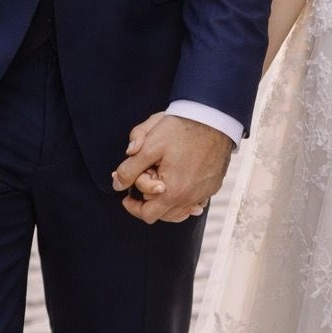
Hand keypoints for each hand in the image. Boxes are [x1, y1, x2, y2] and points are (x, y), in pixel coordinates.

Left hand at [112, 114, 232, 224]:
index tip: (127, 195)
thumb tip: (117, 185)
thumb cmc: (182, 129)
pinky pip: (196, 201)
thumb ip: (130, 168)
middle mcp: (191, 198)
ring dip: (167, 201)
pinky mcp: (214, 185)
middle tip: (146, 180)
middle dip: (150, 201)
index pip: (147, 214)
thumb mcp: (149, 145)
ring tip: (160, 183)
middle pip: (163, 215)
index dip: (132, 207)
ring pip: (180, 210)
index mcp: (173, 191)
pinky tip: (179, 182)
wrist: (213, 117)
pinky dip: (185, 197)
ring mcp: (205, 193)